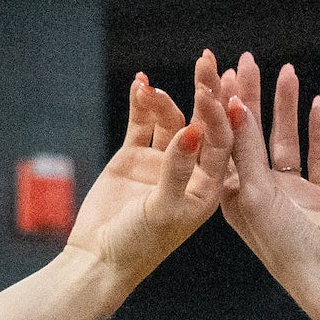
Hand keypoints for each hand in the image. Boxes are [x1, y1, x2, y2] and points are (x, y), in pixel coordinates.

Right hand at [65, 53, 233, 289]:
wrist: (98, 259)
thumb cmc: (138, 246)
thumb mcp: (163, 210)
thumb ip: (177, 170)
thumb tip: (193, 131)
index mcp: (208, 188)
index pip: (220, 142)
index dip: (218, 114)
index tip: (212, 90)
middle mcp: (189, 171)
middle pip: (202, 123)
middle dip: (204, 92)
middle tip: (206, 60)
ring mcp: (162, 161)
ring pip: (171, 119)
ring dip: (165, 100)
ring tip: (151, 90)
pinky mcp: (134, 156)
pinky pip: (141, 123)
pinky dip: (142, 104)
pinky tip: (142, 84)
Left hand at [217, 55, 319, 297]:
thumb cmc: (284, 247)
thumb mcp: (257, 194)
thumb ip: (247, 150)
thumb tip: (236, 103)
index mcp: (233, 196)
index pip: (224, 142)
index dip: (221, 106)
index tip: (220, 72)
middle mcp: (258, 192)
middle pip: (252, 135)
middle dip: (251, 97)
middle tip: (248, 59)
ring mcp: (290, 193)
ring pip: (285, 140)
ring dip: (286, 108)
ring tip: (287, 72)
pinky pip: (318, 155)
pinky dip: (318, 131)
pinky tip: (318, 105)